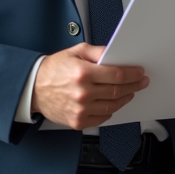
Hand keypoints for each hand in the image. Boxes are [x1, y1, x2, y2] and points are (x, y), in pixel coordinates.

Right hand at [31, 43, 148, 129]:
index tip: (139, 73)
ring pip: (112, 106)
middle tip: (141, 82)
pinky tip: (113, 103)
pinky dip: (110, 110)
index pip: (117, 75)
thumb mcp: (75, 52)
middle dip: (133, 86)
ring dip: (124, 98)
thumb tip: (115, 54)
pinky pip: (102, 118)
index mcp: (82, 74)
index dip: (132, 74)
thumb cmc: (53, 69)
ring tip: (130, 92)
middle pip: (117, 91)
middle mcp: (82, 93)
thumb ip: (97, 52)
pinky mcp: (78, 121)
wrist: (33, 88)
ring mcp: (80, 110)